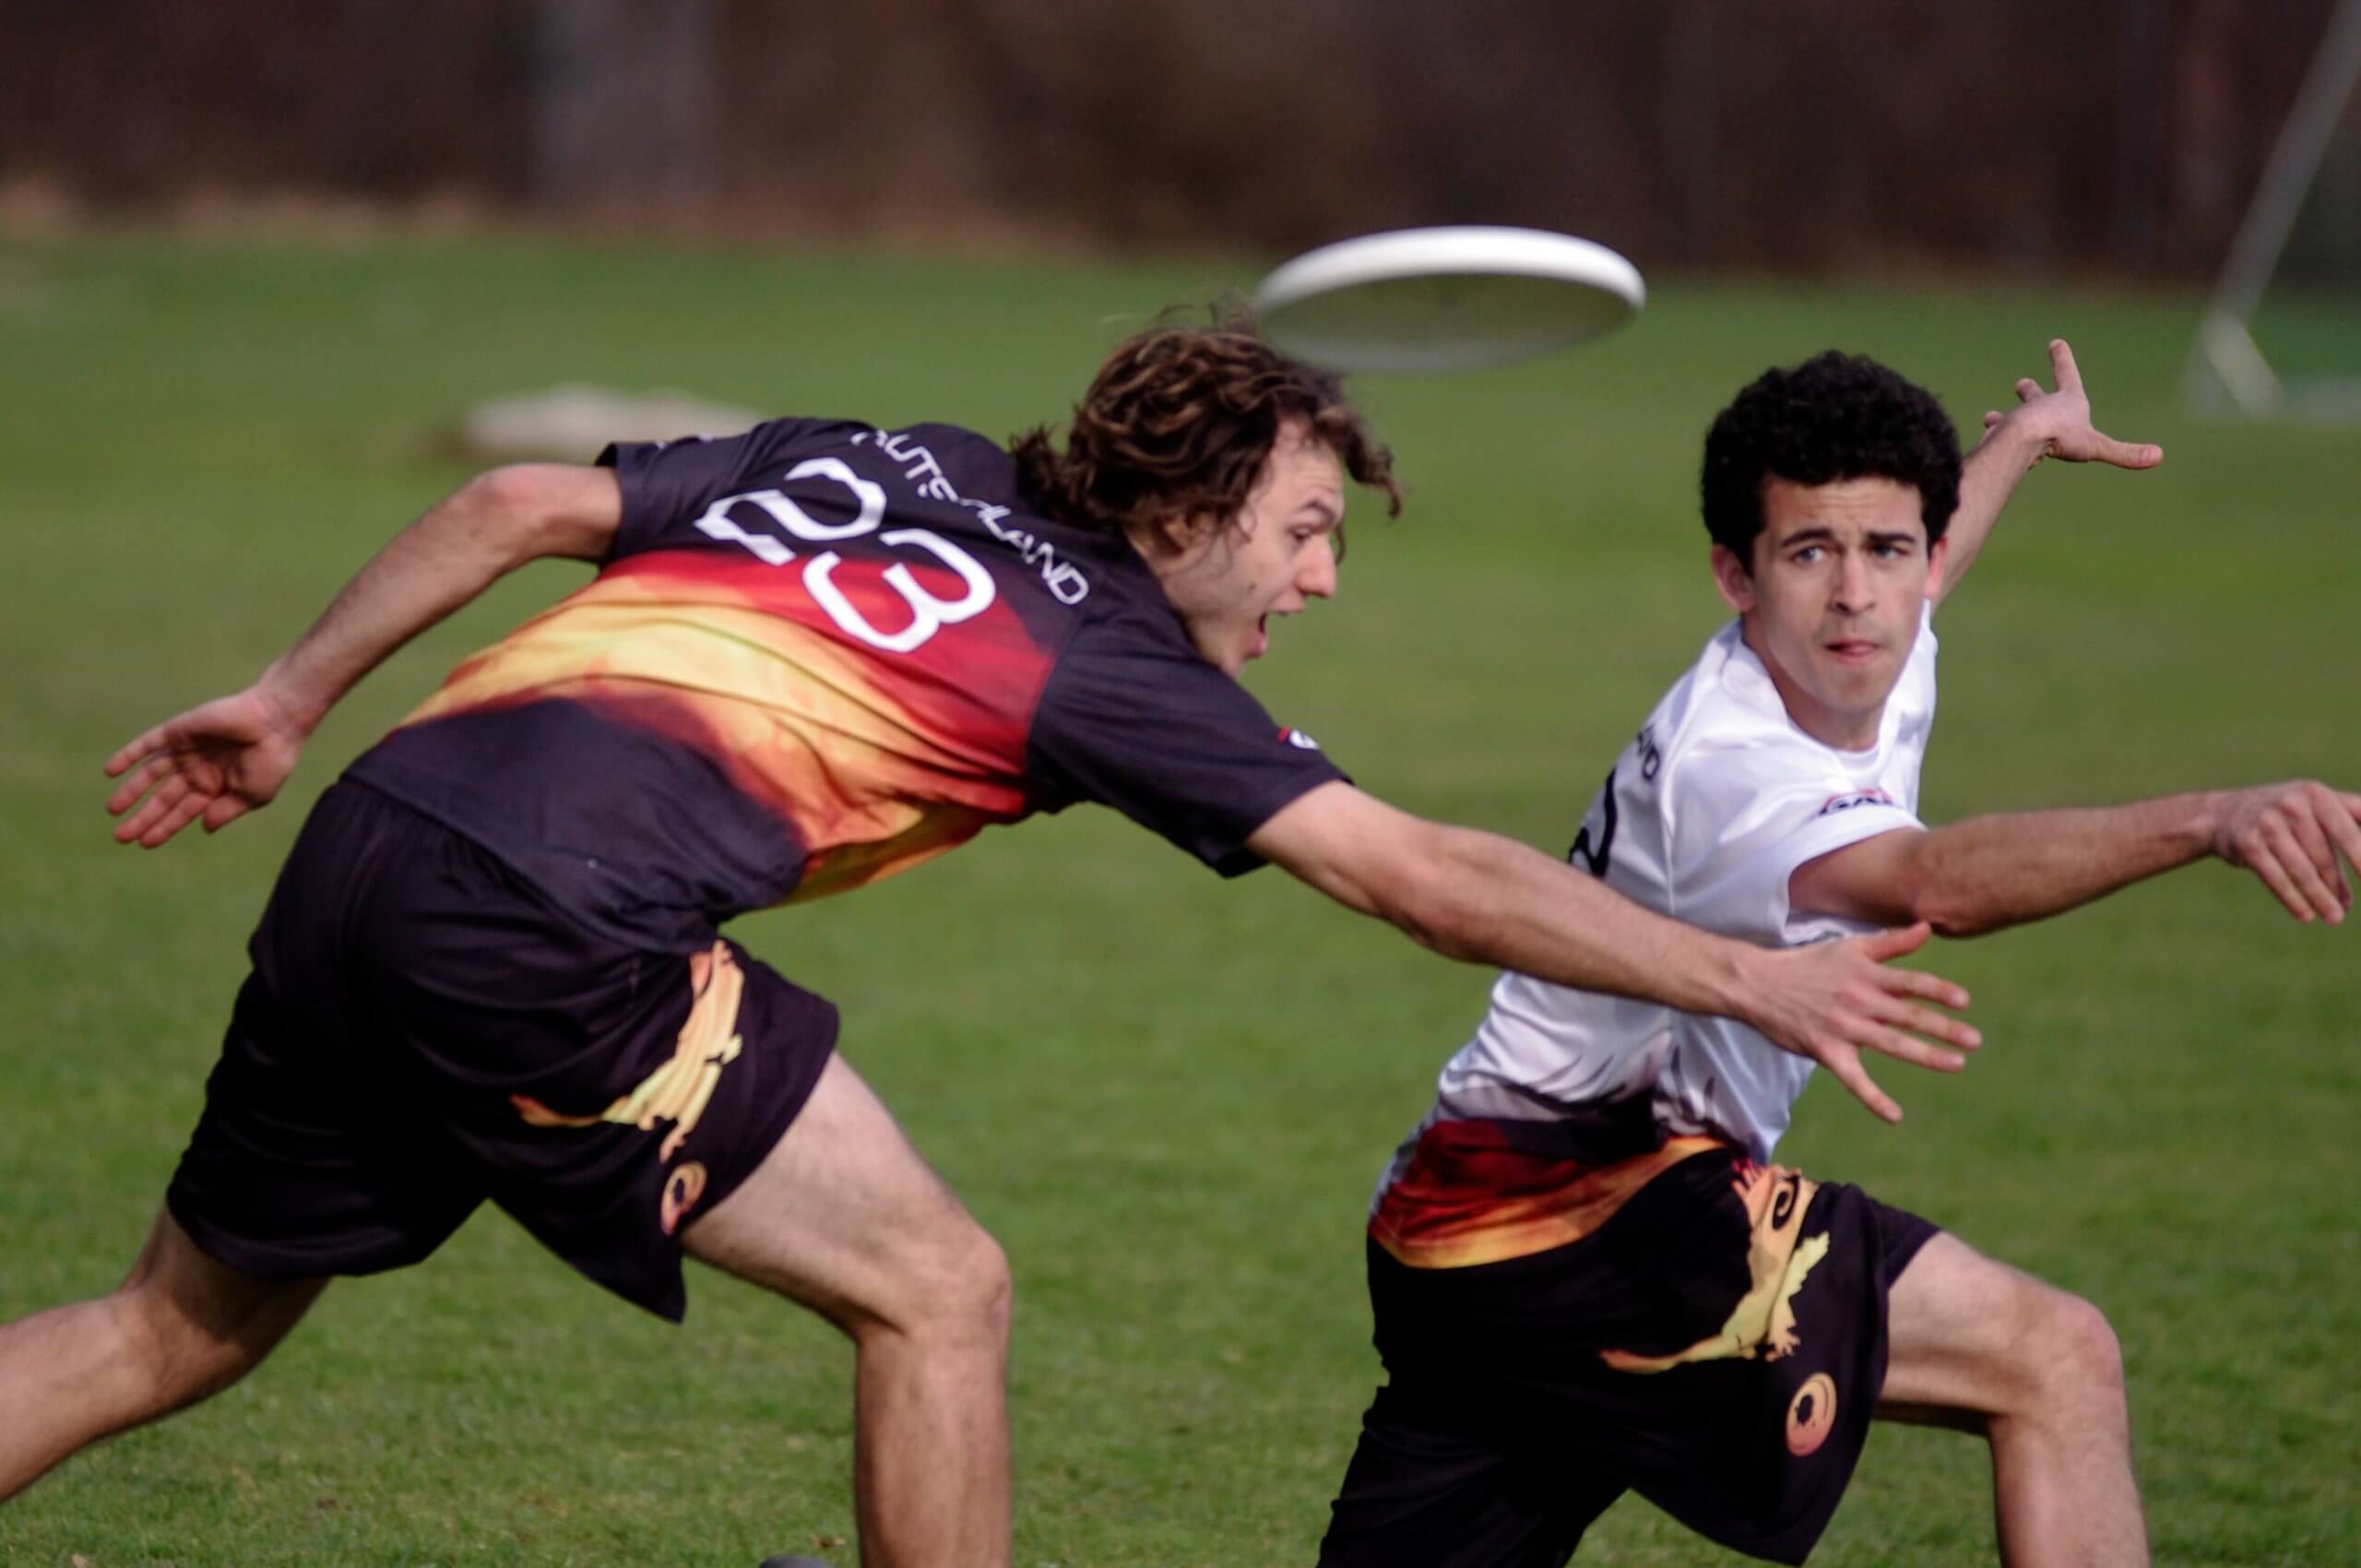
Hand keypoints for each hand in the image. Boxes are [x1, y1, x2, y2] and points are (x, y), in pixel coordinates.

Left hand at [103, 684, 309, 846]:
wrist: (277, 722)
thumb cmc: (273, 760)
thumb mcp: (253, 795)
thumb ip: (226, 811)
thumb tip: (203, 828)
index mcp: (216, 787)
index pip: (183, 812)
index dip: (164, 828)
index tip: (143, 844)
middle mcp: (198, 770)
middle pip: (163, 798)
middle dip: (142, 817)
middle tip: (120, 837)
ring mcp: (186, 750)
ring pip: (152, 774)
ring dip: (131, 791)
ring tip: (112, 810)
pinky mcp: (178, 731)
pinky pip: (148, 744)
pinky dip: (129, 756)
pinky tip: (110, 772)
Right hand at [1742, 923, 1979, 1123]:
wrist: (1760, 984)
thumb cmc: (1808, 964)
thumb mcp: (1850, 948)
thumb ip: (1892, 943)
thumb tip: (1927, 928)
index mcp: (1865, 975)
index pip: (1909, 982)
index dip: (1937, 991)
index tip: (1963, 1001)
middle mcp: (1858, 1001)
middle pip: (1907, 1015)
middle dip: (1943, 1028)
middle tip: (1974, 1040)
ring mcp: (1843, 1028)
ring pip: (1890, 1044)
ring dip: (1925, 1055)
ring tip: (1956, 1064)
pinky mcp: (1826, 1051)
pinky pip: (1854, 1079)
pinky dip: (1873, 1099)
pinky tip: (1895, 1116)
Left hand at [1980, 339, 2162, 469]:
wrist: (2022, 439)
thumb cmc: (2061, 436)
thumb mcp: (2096, 446)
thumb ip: (2124, 452)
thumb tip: (2158, 456)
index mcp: (2066, 403)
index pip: (2067, 375)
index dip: (2063, 360)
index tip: (2055, 342)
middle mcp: (2040, 407)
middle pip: (2034, 395)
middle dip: (2029, 390)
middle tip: (2020, 384)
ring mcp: (2017, 420)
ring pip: (2009, 417)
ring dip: (2000, 418)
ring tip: (1989, 417)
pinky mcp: (2000, 436)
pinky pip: (1996, 439)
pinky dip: (1993, 440)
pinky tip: (1988, 446)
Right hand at [2210, 781, 2360, 923]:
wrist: (2225, 814)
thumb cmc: (2288, 812)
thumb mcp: (2320, 804)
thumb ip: (2355, 817)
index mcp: (2316, 794)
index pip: (2347, 831)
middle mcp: (2291, 806)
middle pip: (2323, 856)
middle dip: (2336, 887)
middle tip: (2345, 911)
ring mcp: (2267, 824)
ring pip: (2301, 870)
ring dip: (2319, 898)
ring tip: (2334, 917)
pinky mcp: (2248, 844)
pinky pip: (2275, 878)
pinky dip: (2292, 899)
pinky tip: (2306, 916)